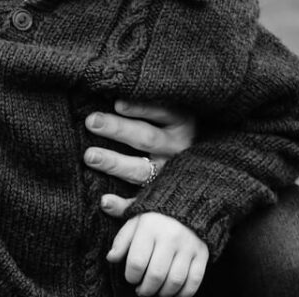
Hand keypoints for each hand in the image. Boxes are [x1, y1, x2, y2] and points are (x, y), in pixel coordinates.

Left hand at [83, 101, 195, 216]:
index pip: (163, 113)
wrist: (209, 173)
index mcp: (182, 124)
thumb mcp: (175, 113)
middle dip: (118, 129)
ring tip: (90, 156)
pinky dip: (123, 205)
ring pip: (141, 170)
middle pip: (146, 138)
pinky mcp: (162, 197)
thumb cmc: (176, 131)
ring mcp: (170, 175)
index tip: (117, 104)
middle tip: (91, 122)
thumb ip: (152, 103)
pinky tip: (104, 201)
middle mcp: (177, 149)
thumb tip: (115, 92)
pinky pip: (141, 202)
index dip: (140, 108)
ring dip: (114, 163)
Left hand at [107, 212, 206, 296]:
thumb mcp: (133, 216)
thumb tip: (109, 257)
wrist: (187, 202)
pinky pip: (194, 281)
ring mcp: (188, 245)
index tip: (130, 278)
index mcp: (149, 226)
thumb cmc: (153, 215)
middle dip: (146, 289)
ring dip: (163, 293)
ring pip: (175, 281)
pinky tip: (172, 293)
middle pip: (156, 275)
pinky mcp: (202, 253)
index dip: (130, 276)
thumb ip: (120, 235)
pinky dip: (183, 294)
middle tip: (141, 290)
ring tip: (155, 292)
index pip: (137, 262)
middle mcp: (170, 236)